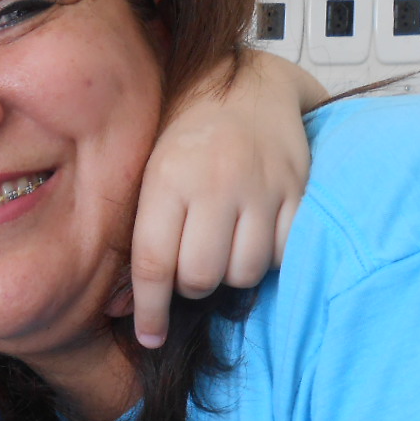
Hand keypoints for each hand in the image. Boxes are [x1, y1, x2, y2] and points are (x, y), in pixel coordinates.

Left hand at [129, 52, 320, 346]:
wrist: (245, 84)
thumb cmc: (184, 136)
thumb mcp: (147, 174)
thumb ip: (136, 239)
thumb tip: (121, 309)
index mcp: (167, 178)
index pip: (153, 263)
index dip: (150, 310)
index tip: (151, 336)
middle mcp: (215, 182)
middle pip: (201, 276)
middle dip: (192, 287)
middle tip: (192, 269)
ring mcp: (261, 185)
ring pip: (245, 271)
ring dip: (231, 275)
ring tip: (224, 250)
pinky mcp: (297, 187)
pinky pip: (285, 252)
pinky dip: (270, 259)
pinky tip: (257, 240)